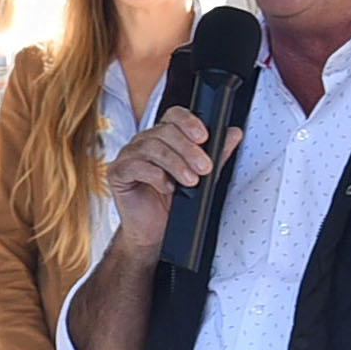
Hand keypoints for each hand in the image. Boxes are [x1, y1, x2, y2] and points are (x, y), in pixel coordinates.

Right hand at [103, 110, 215, 265]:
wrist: (154, 233)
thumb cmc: (172, 204)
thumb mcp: (200, 176)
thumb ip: (216, 154)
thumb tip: (233, 134)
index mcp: (163, 138)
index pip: (173, 115)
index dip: (188, 121)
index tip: (204, 137)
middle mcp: (144, 143)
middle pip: (164, 131)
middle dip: (188, 149)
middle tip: (204, 167)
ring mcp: (128, 156)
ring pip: (151, 146)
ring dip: (175, 164)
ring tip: (190, 181)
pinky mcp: (117, 173)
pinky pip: (135, 165)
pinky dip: (155, 176)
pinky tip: (167, 187)